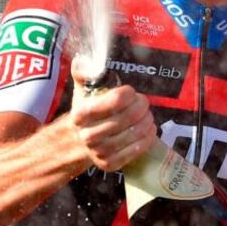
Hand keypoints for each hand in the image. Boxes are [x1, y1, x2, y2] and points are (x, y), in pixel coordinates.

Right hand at [68, 55, 157, 171]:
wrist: (78, 141)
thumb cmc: (87, 111)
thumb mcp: (82, 90)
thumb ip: (83, 73)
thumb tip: (83, 61)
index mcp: (81, 114)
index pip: (115, 101)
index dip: (129, 94)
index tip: (131, 92)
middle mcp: (88, 135)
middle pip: (128, 117)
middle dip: (142, 106)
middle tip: (144, 102)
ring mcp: (98, 151)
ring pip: (135, 133)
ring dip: (147, 121)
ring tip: (147, 116)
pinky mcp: (109, 164)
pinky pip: (136, 150)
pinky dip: (147, 138)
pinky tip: (148, 130)